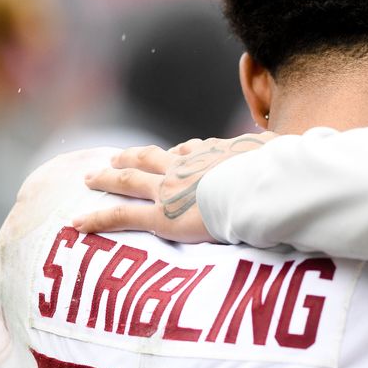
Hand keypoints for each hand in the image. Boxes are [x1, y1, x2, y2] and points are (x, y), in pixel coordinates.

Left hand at [73, 134, 276, 241]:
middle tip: (114, 157)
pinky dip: (96, 218)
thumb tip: (291, 143)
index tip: (173, 154)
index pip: (190, 151)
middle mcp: (184, 167)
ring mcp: (168, 189)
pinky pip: (120, 216)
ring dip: (107, 178)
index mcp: (212, 153)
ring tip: (91, 177)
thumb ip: (277, 148)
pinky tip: (76, 224)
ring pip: (128, 180)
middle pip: (150, 158)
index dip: (178, 153)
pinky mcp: (160, 216)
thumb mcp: (277, 152)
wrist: (256, 188)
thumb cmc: (272, 172)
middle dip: (131, 157)